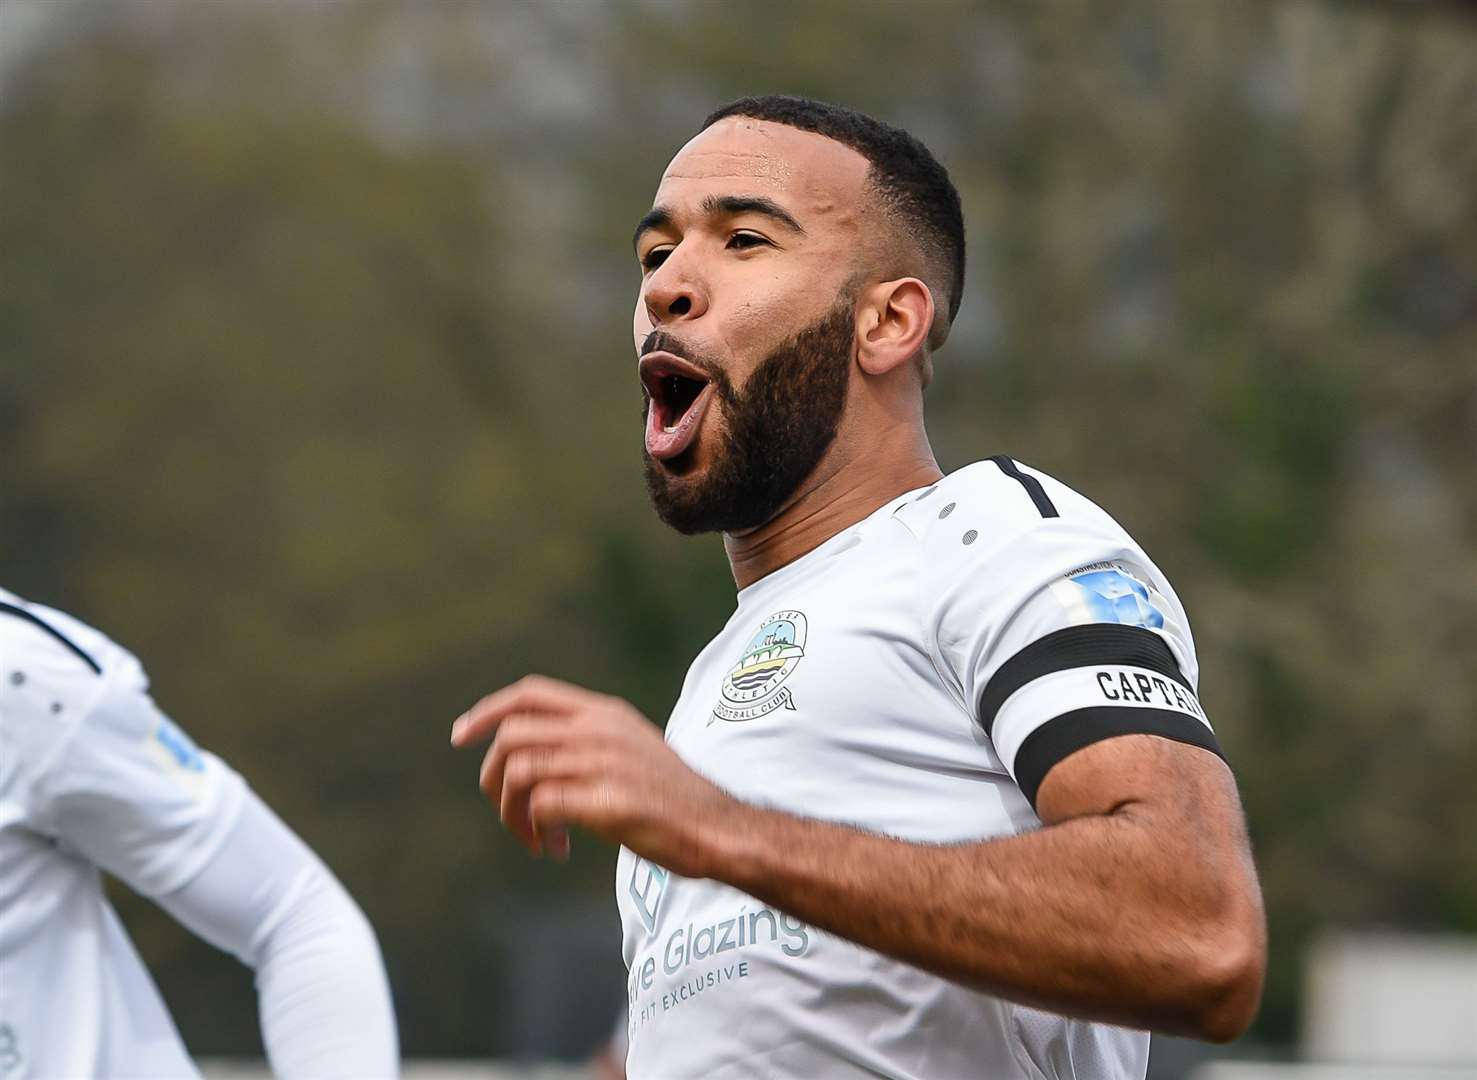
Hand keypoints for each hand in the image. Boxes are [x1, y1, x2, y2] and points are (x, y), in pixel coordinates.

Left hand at [450, 675, 735, 875]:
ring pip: (520, 773)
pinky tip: (555, 849)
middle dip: (492, 780)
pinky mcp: (607, 802)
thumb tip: (529, 756)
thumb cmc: (672, 798)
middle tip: (508, 816)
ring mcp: (604, 764)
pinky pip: (542, 806)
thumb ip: (588, 741)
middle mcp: (600, 731)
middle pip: (512, 737)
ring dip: (512, 814)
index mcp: (605, 713)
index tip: (460, 737)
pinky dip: (536, 831)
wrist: (718, 829)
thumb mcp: (631, 748)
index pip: (529, 693)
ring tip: (535, 839)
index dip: (487, 711)